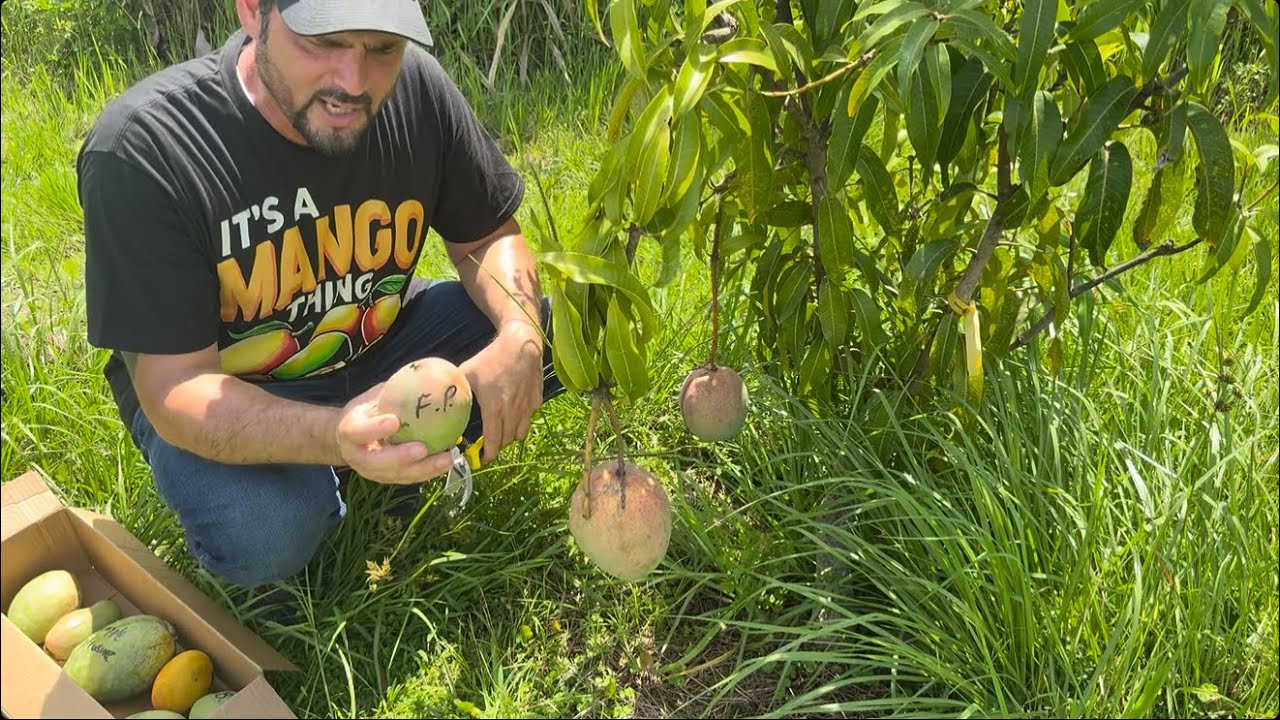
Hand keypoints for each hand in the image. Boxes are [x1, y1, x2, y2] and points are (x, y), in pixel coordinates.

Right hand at [334, 383, 454, 484]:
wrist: (350, 439)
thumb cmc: (366, 411)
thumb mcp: (372, 397)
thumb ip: (392, 391)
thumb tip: (424, 371)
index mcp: (349, 432)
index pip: (358, 431)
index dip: (375, 428)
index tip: (394, 421)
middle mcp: (358, 457)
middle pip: (377, 463)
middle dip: (401, 457)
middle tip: (423, 448)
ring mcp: (372, 472)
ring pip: (397, 475)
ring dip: (423, 469)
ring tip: (447, 458)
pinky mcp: (387, 479)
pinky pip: (409, 478)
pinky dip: (429, 471)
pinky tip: (448, 461)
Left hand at [460, 320, 544, 462]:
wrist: (521, 344)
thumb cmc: (492, 358)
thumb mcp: (468, 371)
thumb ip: (456, 389)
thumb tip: (442, 400)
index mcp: (494, 409)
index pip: (493, 441)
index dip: (488, 454)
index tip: (482, 459)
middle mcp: (513, 412)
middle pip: (506, 440)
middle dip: (497, 447)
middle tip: (488, 447)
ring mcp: (527, 407)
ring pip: (520, 433)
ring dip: (510, 437)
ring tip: (501, 434)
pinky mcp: (536, 400)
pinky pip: (529, 418)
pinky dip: (521, 422)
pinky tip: (514, 414)